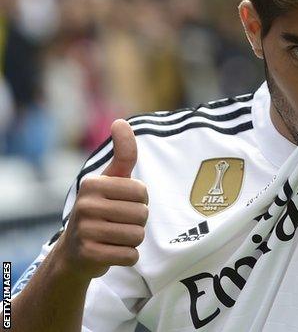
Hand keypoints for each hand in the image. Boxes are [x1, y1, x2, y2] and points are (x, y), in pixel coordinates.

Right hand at [55, 119, 148, 279]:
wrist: (75, 252)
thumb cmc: (101, 210)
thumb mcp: (111, 181)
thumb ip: (123, 154)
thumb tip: (120, 121)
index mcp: (92, 184)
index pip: (142, 192)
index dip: (140, 201)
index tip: (122, 203)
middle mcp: (85, 204)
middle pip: (142, 215)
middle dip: (137, 222)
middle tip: (118, 223)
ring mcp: (84, 230)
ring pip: (138, 236)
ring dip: (133, 240)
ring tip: (115, 237)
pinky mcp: (89, 254)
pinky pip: (130, 256)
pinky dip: (127, 256)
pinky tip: (112, 252)